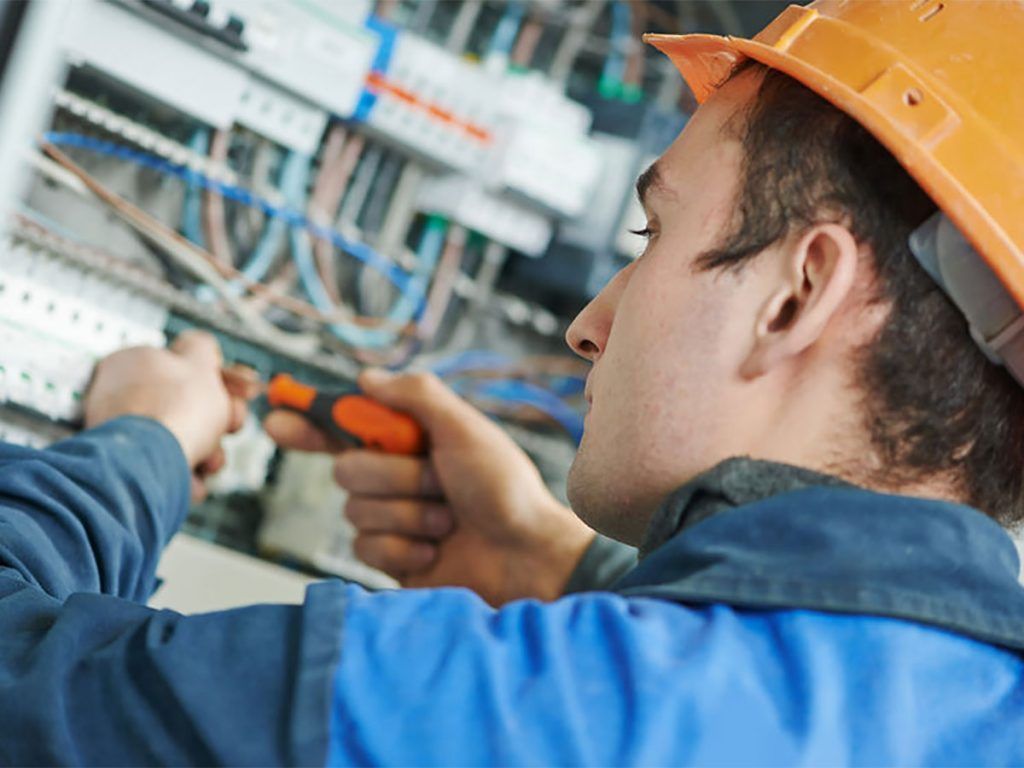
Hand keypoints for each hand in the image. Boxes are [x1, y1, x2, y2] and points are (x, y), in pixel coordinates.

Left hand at [84, 331, 255, 500]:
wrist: (150, 466)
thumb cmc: (173, 411)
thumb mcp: (198, 362)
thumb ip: (201, 347)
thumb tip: (200, 345)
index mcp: (131, 363)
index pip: (184, 367)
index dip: (220, 380)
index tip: (244, 391)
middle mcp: (120, 397)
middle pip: (188, 406)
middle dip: (218, 420)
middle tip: (229, 424)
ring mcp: (123, 436)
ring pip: (183, 440)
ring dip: (208, 452)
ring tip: (209, 460)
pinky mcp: (128, 470)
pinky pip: (168, 468)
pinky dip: (186, 475)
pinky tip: (193, 478)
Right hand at [264, 370, 593, 605]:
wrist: (526, 557)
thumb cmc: (505, 489)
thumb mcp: (465, 429)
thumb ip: (416, 396)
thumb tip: (365, 378)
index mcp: (410, 440)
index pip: (345, 425)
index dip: (308, 420)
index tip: (277, 416)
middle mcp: (396, 476)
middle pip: (346, 468)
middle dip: (394, 476)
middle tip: (440, 482)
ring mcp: (392, 518)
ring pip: (355, 511)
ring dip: (408, 514)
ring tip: (449, 520)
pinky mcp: (391, 559)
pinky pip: (366, 548)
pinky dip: (405, 548)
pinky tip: (437, 551)